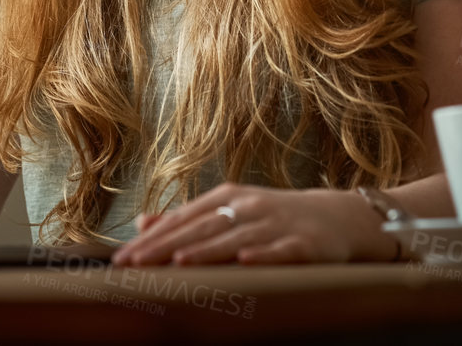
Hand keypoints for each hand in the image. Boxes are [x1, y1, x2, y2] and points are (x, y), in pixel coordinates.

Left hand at [109, 183, 400, 266]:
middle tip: (135, 265)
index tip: (123, 259)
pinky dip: (263, 254)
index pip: (182, 219)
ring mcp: (276, 224)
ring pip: (235, 238)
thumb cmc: (276, 217)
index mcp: (227, 197)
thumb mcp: (231, 209)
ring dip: (206, 250)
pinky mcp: (304, 243)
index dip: (152, 239)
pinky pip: (281, 251)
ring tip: (178, 262)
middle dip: (166, 246)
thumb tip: (143, 222)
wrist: (339, 217)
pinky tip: (244, 261)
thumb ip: (188, 218)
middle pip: (201, 227)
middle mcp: (248, 206)